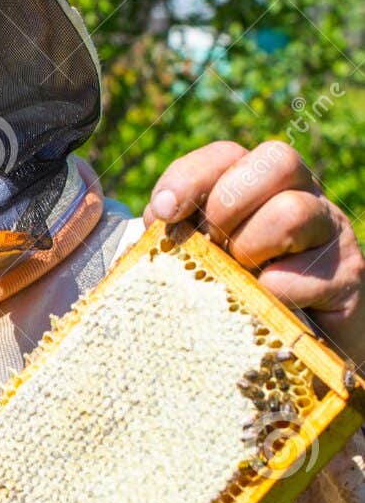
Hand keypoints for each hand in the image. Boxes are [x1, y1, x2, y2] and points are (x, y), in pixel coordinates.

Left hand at [143, 139, 364, 369]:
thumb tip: (157, 220)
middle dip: (228, 204)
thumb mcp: (203, 256)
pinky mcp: (348, 272)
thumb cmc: (239, 292)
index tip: (164, 213)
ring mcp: (330, 230)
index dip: (190, 176)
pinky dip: (278, 290)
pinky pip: (311, 272)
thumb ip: (179, 233)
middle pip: (277, 160)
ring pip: (293, 211)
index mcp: (260, 183)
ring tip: (241, 277)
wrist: (299, 349)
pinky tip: (264, 304)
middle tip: (213, 245)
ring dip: (252, 247)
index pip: (227, 154)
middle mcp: (302, 194)